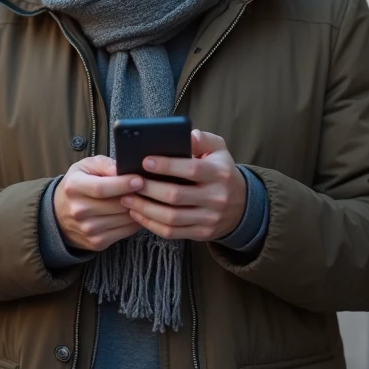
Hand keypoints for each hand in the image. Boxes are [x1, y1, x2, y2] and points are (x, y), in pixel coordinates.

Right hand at [53, 156, 144, 251]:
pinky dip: (135, 222)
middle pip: (116, 205)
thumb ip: (105, 165)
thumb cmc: (78, 185)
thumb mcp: (86, 167)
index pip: (101, 188)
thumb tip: (125, 169)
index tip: (140, 180)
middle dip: (136, 196)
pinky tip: (136, 212)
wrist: (60, 214)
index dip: (123, 184)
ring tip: (144, 199)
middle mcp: (79, 211)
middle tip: (149, 188)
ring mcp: (88, 229)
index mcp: (74, 187)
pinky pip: (125, 232)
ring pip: (124, 219)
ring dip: (138, 209)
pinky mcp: (97, 242)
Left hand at [121, 130, 245, 241]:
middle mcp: (216, 197)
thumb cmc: (221, 171)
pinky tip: (137, 214)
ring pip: (171, 217)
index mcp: (219, 173)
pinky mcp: (201, 233)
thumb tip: (186, 135)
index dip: (167, 166)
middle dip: (149, 189)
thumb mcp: (219, 149)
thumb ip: (202, 139)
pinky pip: (172, 232)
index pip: (191, 169)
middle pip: (176, 196)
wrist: (241, 206)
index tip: (145, 161)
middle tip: (129, 182)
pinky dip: (151, 224)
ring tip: (127, 198)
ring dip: (145, 209)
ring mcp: (209, 218)